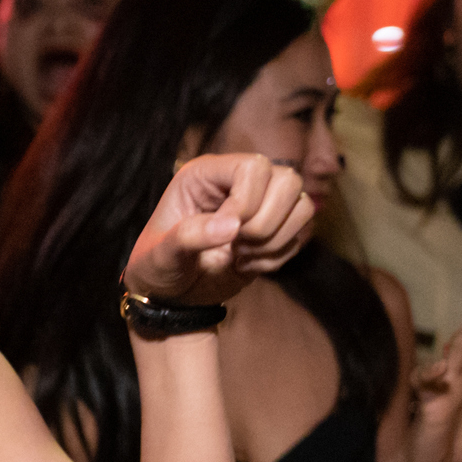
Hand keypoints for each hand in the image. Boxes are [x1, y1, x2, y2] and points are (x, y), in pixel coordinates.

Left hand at [123, 153, 314, 306]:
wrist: (173, 293)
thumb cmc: (159, 266)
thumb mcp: (162, 253)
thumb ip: (189, 236)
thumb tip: (231, 225)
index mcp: (206, 174)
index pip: (253, 167)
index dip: (248, 202)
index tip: (226, 233)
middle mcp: (238, 182)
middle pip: (287, 180)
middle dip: (264, 223)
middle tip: (236, 244)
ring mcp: (262, 203)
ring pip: (302, 205)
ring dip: (274, 241)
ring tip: (240, 255)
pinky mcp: (276, 228)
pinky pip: (302, 235)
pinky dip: (277, 257)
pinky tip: (246, 264)